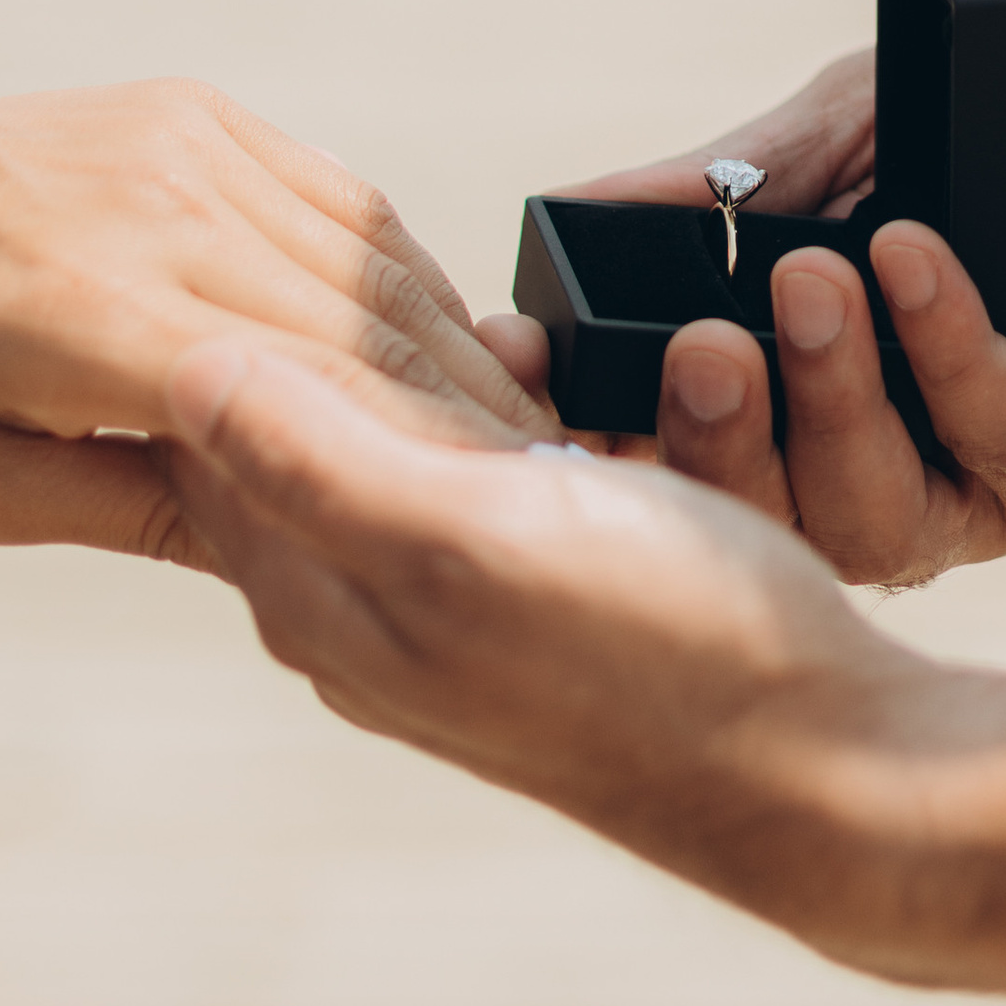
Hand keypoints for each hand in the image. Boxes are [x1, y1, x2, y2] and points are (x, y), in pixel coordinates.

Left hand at [0, 78, 550, 566]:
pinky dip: (392, 269)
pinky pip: (327, 196)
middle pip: (355, 326)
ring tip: (522, 428)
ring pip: (362, 254)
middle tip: (561, 494)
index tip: (501, 529)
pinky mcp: (190, 109)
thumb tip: (289, 548)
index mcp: (81, 315)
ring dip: (447, 339)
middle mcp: (146, 206)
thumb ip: (132, 512)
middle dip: (464, 412)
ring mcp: (175, 141)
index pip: (300, 400)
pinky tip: (437, 338)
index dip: (414, 466)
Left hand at [165, 337, 1005, 972]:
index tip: (295, 236)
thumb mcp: (475, 538)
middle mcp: (356, 621)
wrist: (828, 769)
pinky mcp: (530, 609)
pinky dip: (509, 415)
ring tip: (522, 340)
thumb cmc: (661, 647)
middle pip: (299, 432)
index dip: (242, 317)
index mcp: (314, 599)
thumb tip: (177, 370)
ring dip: (446, 370)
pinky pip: (481, 477)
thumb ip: (319, 460)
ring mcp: (444, 622)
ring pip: (397, 446)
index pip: (205, 431)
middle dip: (349, 337)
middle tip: (420, 274)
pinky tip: (559, 385)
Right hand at [497, 33, 1005, 584]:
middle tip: (702, 344)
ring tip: (816, 283)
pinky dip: (949, 358)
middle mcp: (894, 460)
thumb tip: (583, 207)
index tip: (523, 362)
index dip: (598, 426)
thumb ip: (743, 178)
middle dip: (715, 439)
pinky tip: (921, 261)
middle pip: (764, 513)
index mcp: (818, 395)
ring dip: (829, 402)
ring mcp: (996, 480)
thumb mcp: (870, 124)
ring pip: (873, 515)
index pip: (685, 446)